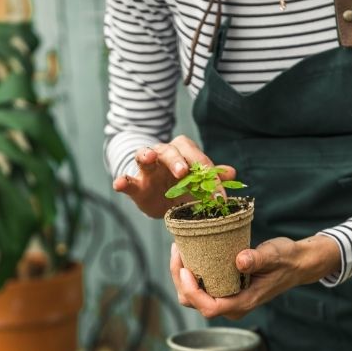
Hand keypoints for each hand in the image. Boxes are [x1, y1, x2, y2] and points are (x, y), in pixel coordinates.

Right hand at [112, 135, 236, 217]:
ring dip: (146, 156)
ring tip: (148, 157)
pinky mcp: (135, 185)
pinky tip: (119, 184)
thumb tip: (232, 173)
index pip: (198, 159)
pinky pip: (127, 179)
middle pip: (170, 151)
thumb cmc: (182, 186)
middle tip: (183, 172)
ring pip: (144, 156)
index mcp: (184, 152)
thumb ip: (212, 177)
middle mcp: (164, 155)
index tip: (220, 197)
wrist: (160, 199)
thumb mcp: (199, 182)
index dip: (210, 176)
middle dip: (177, 160)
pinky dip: (122, 180)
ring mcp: (147, 169)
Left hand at [170, 235, 340, 319]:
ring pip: (191, 296)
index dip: (192, 292)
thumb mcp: (274, 255)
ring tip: (178, 248)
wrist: (296, 264)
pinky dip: (189, 271)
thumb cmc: (286, 260)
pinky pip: (198, 286)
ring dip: (180, 275)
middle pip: (193, 303)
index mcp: (243, 303)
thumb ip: (258, 259)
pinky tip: (187, 252)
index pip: (209, 308)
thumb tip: (240, 261)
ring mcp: (226, 298)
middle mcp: (231, 306)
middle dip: (179, 279)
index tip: (185, 269)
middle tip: (177, 250)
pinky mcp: (222, 289)